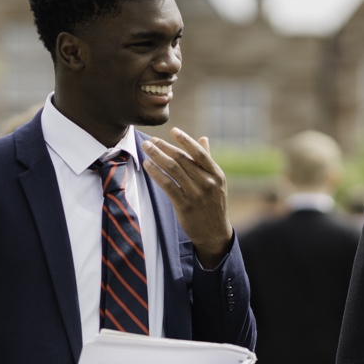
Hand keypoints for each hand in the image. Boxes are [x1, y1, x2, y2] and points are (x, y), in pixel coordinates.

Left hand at [141, 127, 232, 268]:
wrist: (215, 233)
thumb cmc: (214, 204)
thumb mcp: (217, 182)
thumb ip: (207, 160)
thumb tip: (203, 139)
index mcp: (216, 174)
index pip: (199, 153)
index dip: (185, 140)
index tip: (173, 130)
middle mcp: (207, 182)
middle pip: (182, 159)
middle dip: (164, 147)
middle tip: (151, 140)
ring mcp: (196, 194)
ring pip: (173, 170)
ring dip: (157, 156)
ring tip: (146, 148)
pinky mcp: (184, 205)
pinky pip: (167, 185)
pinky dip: (156, 174)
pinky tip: (148, 166)